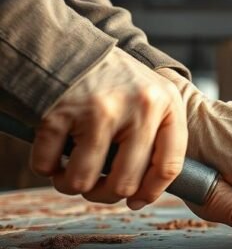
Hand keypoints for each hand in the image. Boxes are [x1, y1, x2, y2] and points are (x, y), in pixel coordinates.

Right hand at [32, 48, 187, 208]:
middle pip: (125, 182)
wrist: (71, 47)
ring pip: (83, 180)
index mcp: (168, 106)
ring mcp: (100, 109)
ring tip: (70, 173)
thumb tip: (140, 197)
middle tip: (94, 188)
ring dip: (71, 185)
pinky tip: (51, 155)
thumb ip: (157, 139)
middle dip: (104, 194)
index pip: (169, 166)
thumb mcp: (153, 100)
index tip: (135, 202)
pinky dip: (45, 167)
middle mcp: (140, 107)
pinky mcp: (61, 111)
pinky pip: (47, 164)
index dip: (151, 192)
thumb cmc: (115, 83)